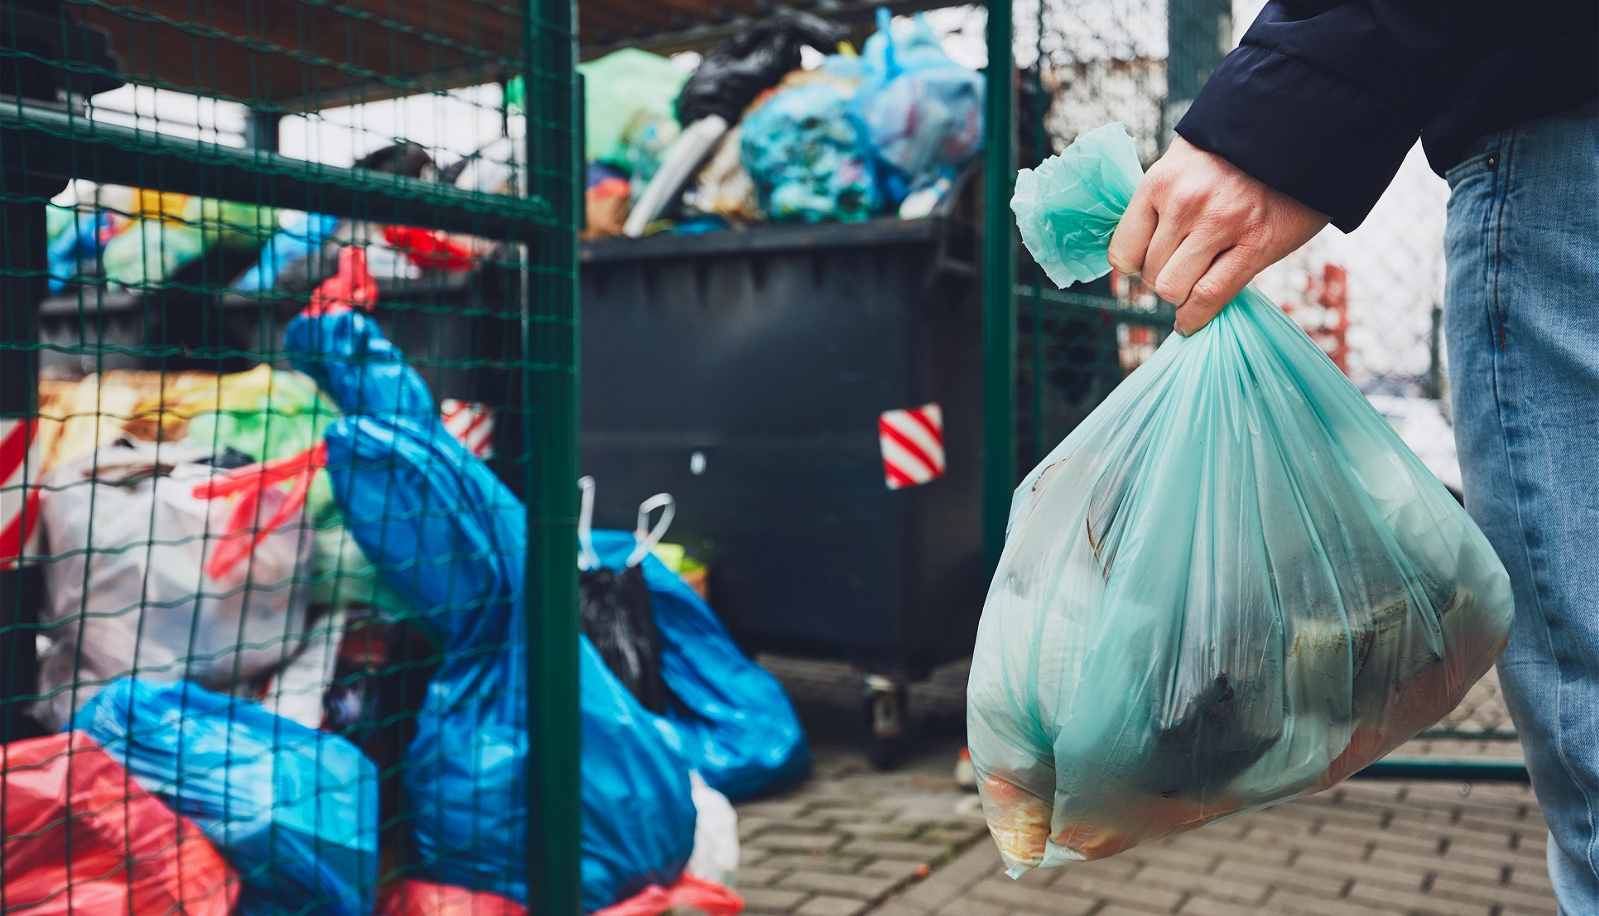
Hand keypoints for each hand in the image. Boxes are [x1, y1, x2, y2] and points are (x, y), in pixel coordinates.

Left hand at [1107, 136, 1328, 335]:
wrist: (1296, 132)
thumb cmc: (1233, 154)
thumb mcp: (1182, 163)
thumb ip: (1158, 204)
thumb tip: (1135, 252)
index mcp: (1159, 183)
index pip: (1122, 252)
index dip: (1133, 266)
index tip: (1145, 266)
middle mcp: (1184, 204)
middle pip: (1149, 275)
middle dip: (1161, 279)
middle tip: (1182, 269)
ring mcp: (1219, 225)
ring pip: (1173, 289)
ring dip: (1180, 295)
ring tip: (1194, 282)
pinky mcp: (1254, 245)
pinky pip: (1209, 297)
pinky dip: (1195, 316)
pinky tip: (1191, 320)